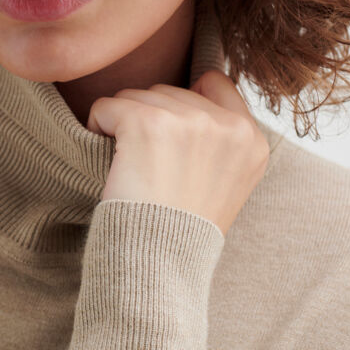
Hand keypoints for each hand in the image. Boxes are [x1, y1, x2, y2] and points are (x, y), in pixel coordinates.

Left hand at [85, 69, 269, 235]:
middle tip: (152, 169)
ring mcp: (188, 121)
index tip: (173, 138)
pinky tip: (112, 162)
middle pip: (169, 90)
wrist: (158, 268)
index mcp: (252, 139)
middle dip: (151, 120)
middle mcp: (226, 126)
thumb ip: (219, 137)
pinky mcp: (147, 123)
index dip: (186, 100)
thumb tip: (194, 86)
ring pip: (137, 96)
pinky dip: (98, 128)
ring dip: (124, 125)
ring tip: (136, 169)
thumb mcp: (226, 182)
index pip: (215, 81)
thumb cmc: (183, 230)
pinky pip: (106, 106)